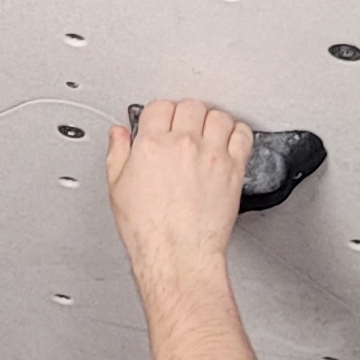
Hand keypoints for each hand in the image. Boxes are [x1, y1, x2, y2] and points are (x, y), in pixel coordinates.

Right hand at [106, 98, 252, 278]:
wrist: (176, 253)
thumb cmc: (149, 229)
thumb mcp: (117, 188)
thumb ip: (118, 153)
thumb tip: (119, 135)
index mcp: (153, 145)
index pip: (160, 106)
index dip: (160, 114)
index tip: (162, 122)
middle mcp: (184, 144)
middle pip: (190, 106)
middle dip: (185, 115)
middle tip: (184, 127)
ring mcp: (212, 155)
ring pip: (218, 116)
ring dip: (212, 122)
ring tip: (207, 133)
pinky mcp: (234, 168)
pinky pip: (243, 135)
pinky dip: (237, 133)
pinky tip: (229, 141)